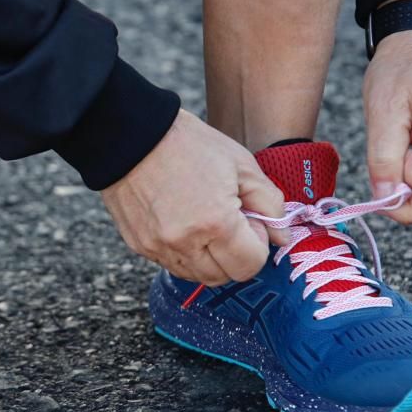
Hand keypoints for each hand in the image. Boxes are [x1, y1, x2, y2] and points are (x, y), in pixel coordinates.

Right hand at [100, 110, 285, 285]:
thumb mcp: (240, 164)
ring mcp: (158, 247)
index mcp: (215, 222)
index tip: (248, 219)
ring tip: (206, 223)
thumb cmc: (187, 144)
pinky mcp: (140, 246)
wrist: (131, 134)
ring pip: (197, 276)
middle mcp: (185, 243)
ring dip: (210, 258)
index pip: (250, 265)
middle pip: (224, 277)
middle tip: (230, 222)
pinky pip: (172, 264)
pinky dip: (185, 253)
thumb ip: (268, 203)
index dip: (256, 244)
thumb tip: (280, 237)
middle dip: (235, 255)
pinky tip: (184, 223)